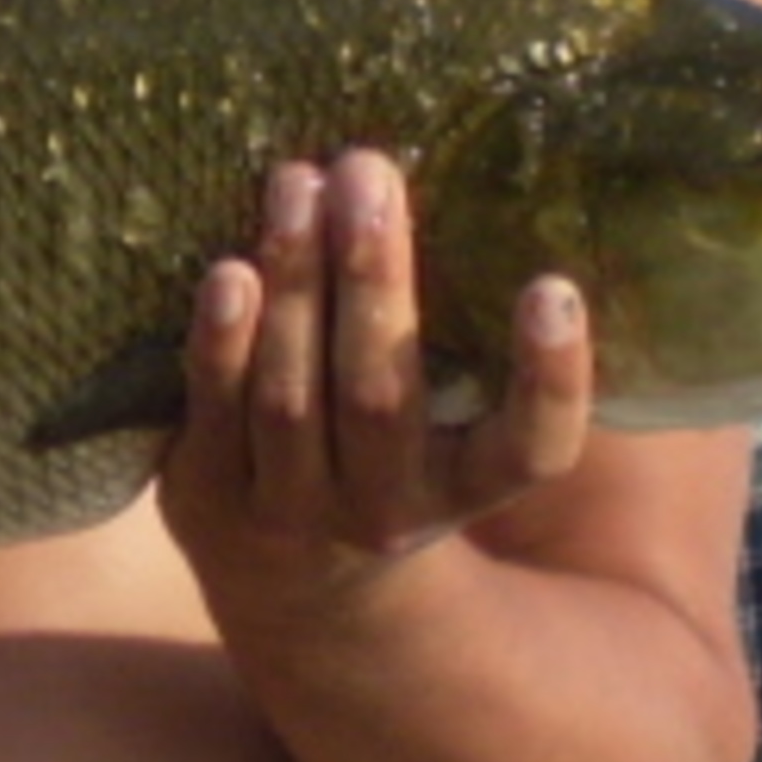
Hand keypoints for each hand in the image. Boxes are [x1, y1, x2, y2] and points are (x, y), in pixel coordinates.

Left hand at [155, 149, 594, 574]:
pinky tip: (230, 270)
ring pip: (290, 400)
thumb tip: (437, 174)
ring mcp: (292, 513)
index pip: (532, 450)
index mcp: (469, 487)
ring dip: (294, 283)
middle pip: (381, 400)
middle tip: (370, 173)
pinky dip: (221, 341)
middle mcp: (386, 510)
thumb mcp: (449, 419)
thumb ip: (459, 328)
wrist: (301, 588)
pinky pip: (213, 413)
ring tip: (298, 185)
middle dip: (374, 277)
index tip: (552, 287)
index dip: (550, 378)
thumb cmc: (393, 451)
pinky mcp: (208, 500)